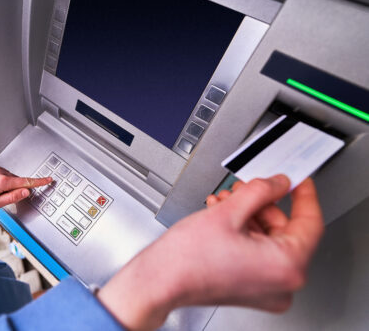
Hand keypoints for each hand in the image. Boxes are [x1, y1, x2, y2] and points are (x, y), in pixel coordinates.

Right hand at [98, 175, 323, 329]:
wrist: (160, 280)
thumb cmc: (187, 259)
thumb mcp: (229, 212)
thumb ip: (262, 190)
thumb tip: (278, 183)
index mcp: (286, 267)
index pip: (310, 222)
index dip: (303, 194)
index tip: (298, 181)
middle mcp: (282, 284)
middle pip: (286, 230)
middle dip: (262, 204)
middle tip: (246, 189)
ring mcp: (267, 289)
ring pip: (269, 239)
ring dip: (248, 215)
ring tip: (225, 203)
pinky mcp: (252, 289)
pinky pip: (258, 253)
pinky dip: (243, 232)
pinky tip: (223, 217)